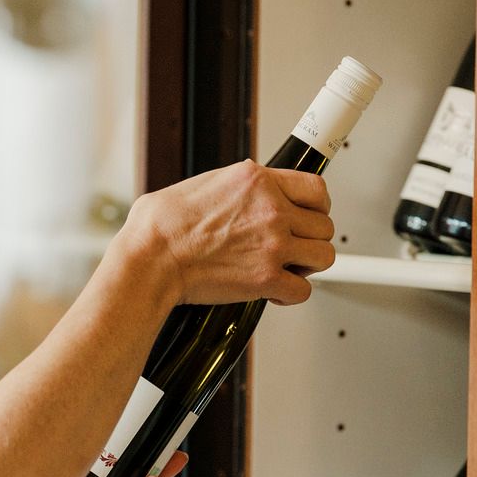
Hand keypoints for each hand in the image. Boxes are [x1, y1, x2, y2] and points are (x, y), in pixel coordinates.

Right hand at [126, 161, 334, 306]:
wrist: (152, 256)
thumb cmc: (164, 224)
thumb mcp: (208, 182)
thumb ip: (241, 186)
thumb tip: (248, 192)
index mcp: (257, 181)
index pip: (316, 188)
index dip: (319, 206)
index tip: (312, 215)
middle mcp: (271, 209)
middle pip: (324, 225)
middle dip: (310, 239)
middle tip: (293, 248)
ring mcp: (273, 244)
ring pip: (323, 256)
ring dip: (308, 266)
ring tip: (288, 268)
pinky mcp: (267, 278)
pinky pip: (303, 291)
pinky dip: (290, 295)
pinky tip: (274, 291)